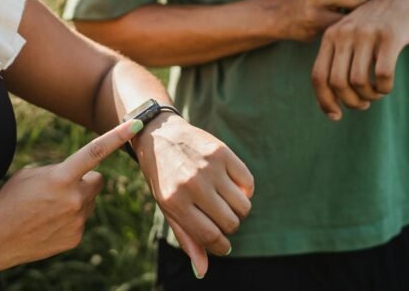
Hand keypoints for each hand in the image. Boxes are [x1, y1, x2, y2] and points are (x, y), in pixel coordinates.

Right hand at [0, 120, 142, 269]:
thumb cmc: (10, 200)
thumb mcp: (30, 174)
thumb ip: (60, 170)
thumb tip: (83, 175)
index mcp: (61, 177)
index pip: (95, 151)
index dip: (118, 136)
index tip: (137, 124)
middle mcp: (74, 198)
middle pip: (97, 180)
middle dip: (85, 180)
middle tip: (60, 188)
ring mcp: (77, 220)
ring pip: (89, 201)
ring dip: (76, 201)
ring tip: (48, 209)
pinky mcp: (76, 236)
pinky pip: (81, 220)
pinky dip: (70, 219)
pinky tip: (49, 223)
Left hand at [132, 114, 254, 277]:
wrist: (160, 136)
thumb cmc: (164, 179)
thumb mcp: (168, 208)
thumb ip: (187, 238)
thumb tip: (202, 271)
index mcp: (176, 202)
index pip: (211, 237)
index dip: (222, 246)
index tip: (223, 245)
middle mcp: (192, 184)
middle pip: (230, 222)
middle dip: (229, 227)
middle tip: (220, 218)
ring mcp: (208, 167)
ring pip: (243, 205)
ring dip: (239, 209)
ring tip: (226, 202)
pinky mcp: (222, 152)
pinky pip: (248, 183)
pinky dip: (245, 189)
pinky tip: (232, 186)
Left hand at [311, 0, 408, 119]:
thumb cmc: (374, 26)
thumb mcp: (349, 38)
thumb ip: (338, 62)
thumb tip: (331, 105)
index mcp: (330, 37)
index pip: (318, 76)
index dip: (324, 101)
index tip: (335, 116)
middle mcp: (344, 34)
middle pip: (338, 83)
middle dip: (351, 101)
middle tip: (363, 103)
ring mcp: (366, 34)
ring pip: (359, 82)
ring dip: (369, 96)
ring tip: (376, 93)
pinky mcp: (390, 36)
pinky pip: (382, 75)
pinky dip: (384, 88)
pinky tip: (386, 86)